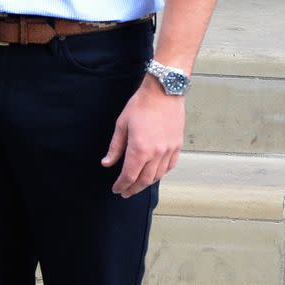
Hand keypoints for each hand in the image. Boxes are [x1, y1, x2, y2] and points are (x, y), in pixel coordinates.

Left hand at [101, 79, 185, 196]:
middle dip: (133, 188)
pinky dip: (161, 173)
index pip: (129, 176)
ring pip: (158, 175)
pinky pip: (170, 166)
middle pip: (144, 180)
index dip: (121, 185)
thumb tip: (107, 163)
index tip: (116, 189)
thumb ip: (115, 148)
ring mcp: (169, 150)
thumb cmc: (141, 105)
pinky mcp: (177, 145)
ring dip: (146, 183)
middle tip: (126, 192)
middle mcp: (156, 153)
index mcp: (139, 149)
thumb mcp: (121, 125)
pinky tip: (154, 174)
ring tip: (138, 185)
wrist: (164, 92)